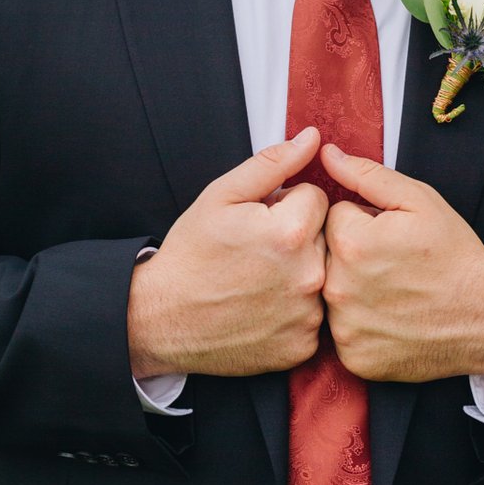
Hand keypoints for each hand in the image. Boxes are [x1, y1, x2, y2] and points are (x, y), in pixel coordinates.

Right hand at [126, 128, 329, 378]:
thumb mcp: (221, 196)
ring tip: (261, 281)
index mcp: (292, 231)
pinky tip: (265, 309)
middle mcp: (309, 275)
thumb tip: (313, 138)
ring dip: (302, 274)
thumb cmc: (190, 254)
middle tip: (260, 253)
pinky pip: (317, 317)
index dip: (287, 205)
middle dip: (299, 237)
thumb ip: (272, 163)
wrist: (159, 319)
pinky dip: (296, 312)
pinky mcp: (302, 347)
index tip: (260, 223)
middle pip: (324, 237)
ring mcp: (307, 315)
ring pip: (323, 276)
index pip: (317, 198)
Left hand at [319, 143, 483, 383]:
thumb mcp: (420, 201)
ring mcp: (343, 327)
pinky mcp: (353, 357)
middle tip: (393, 265)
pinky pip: (342, 333)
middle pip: (327, 258)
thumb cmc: (454, 254)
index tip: (391, 237)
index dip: (364, 223)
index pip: (334, 218)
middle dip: (354, 255)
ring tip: (394, 293)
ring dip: (354, 291)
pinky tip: (391, 320)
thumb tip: (326, 153)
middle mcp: (337, 286)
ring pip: (332, 295)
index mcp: (350, 241)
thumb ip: (367, 175)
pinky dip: (362, 326)